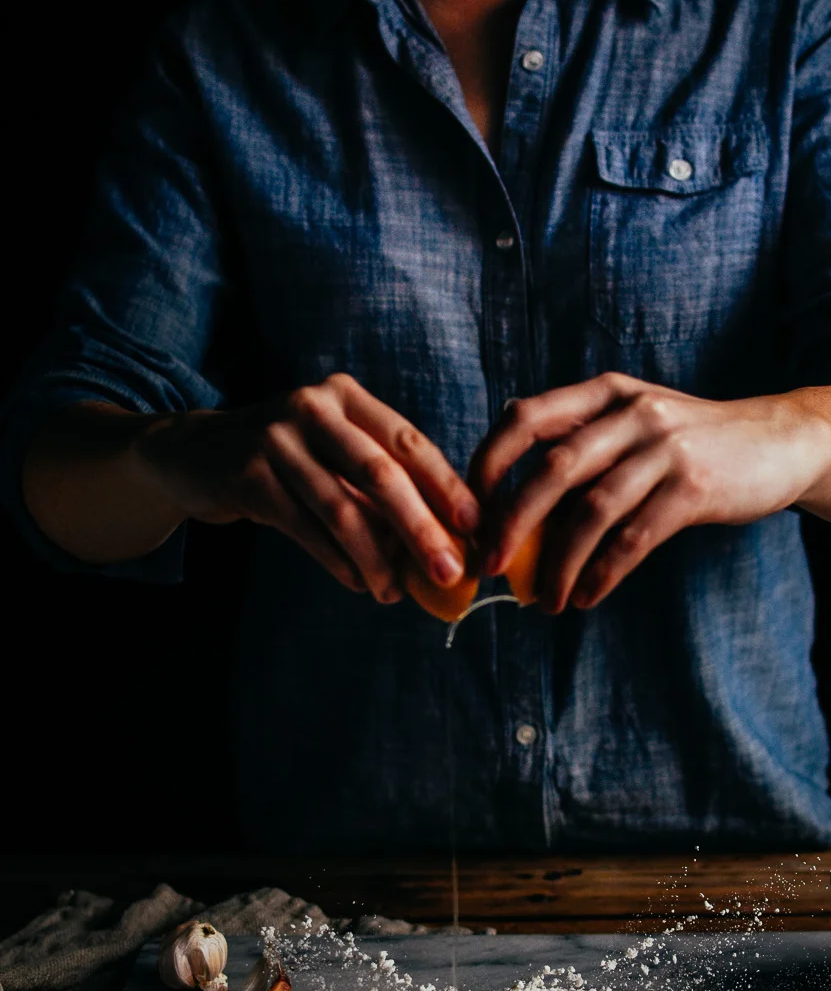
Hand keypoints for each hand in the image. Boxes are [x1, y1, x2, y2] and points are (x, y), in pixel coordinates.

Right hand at [139, 374, 479, 600]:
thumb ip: (381, 481)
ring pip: (342, 509)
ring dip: (376, 559)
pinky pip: (305, 528)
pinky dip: (337, 562)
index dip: (446, 485)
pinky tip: (359, 582)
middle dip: (421, 529)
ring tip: (394, 593)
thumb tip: (446, 538)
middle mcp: (313, 407)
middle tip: (449, 572)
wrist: (195, 455)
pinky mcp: (247, 474)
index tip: (475, 527)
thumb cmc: (287, 460)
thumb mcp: (333, 451)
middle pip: (382, 475)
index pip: (409, 442)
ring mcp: (275, 438)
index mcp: (347, 397)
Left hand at [471, 372, 830, 612]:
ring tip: (545, 600)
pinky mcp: (694, 488)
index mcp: (604, 393)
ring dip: (560, 562)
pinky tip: (587, 597)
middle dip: (511, 523)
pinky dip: (604, 572)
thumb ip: (582, 445)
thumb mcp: (635, 422)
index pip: (525, 417)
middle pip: (552, 469)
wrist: (782, 442)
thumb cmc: (692, 443)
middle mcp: (630, 413)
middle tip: (489, 566)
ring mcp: (665, 448)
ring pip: (592, 511)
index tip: (469, 511)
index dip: (489, 463)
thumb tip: (510, 505)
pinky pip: (634, 537)